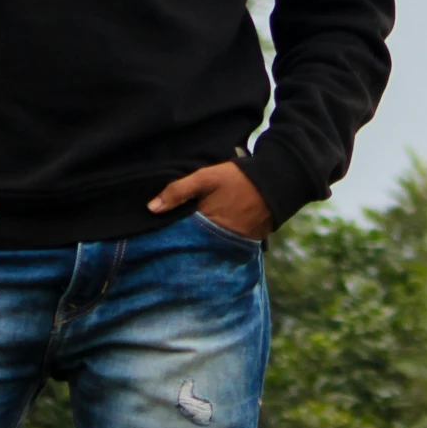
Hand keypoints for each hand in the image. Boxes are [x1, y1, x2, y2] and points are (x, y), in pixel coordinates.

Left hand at [147, 161, 273, 239]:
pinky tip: (209, 238)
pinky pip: (225, 248)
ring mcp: (233, 244)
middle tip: (168, 243)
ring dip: (200, 246)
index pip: (179, 238)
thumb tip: (151, 208)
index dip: (169, 236)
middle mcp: (219, 240)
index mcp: (205, 225)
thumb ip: (178, 191)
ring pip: (209, 249)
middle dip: (183, 245)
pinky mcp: (246, 244)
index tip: (157, 236)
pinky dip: (216, 245)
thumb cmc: (237, 179)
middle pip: (194, 247)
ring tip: (188, 242)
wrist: (275, 183)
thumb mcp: (205, 178)